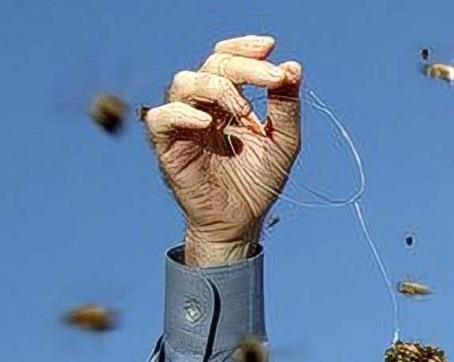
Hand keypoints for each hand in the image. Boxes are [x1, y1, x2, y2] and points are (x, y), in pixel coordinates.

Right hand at [143, 34, 302, 264]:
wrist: (242, 222)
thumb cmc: (259, 182)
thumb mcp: (284, 143)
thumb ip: (286, 107)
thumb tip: (293, 67)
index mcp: (228, 100)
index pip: (228, 59)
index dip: (244, 47)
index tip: (270, 46)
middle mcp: (203, 106)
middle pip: (212, 65)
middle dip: (244, 66)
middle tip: (273, 77)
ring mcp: (184, 125)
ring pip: (184, 83)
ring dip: (218, 88)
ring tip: (245, 111)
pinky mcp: (168, 147)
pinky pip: (161, 118)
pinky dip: (181, 114)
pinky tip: (208, 123)